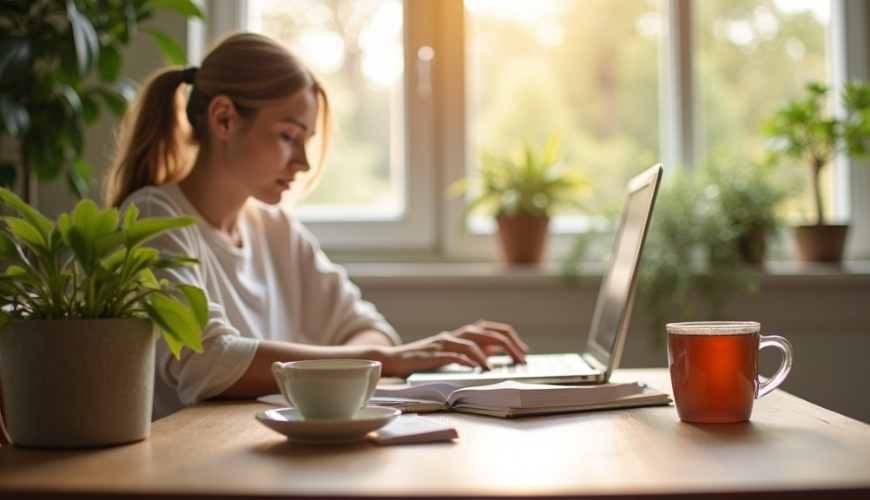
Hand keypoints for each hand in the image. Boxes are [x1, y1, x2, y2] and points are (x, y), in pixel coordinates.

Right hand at [378, 320, 528, 377]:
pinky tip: (475, 368)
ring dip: (486, 355)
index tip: (523, 351)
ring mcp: (443, 343)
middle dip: (506, 345)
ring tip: (495, 367)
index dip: (510, 338)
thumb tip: (496, 351)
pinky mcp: (433, 354)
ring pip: (470, 342)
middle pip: (485, 333)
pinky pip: (453, 355)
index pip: (491, 329)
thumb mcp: (453, 353)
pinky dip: (466, 360)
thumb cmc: (428, 359)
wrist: (397, 360)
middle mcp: (455, 334)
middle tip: (519, 359)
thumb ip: (472, 349)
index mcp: (462, 334)